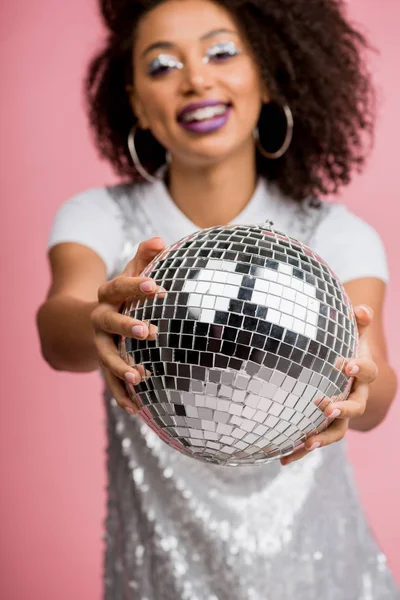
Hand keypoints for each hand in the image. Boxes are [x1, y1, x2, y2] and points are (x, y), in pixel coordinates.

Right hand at [91, 237, 165, 415]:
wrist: (93, 319)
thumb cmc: (123, 295)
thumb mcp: (131, 274)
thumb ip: (144, 257)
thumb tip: (160, 240)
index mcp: (107, 295)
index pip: (119, 286)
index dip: (136, 286)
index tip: (158, 287)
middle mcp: (99, 319)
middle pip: (108, 322)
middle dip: (125, 326)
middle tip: (148, 331)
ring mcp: (100, 343)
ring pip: (105, 356)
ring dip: (120, 367)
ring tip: (140, 377)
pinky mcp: (104, 364)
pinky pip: (110, 383)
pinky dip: (122, 396)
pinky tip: (137, 409)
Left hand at [280, 304, 377, 465]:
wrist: (347, 375)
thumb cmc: (347, 351)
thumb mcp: (354, 335)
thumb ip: (359, 322)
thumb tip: (361, 309)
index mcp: (361, 376)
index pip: (367, 373)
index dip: (359, 368)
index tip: (345, 364)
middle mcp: (354, 398)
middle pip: (355, 407)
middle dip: (342, 408)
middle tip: (327, 406)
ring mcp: (340, 415)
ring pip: (337, 430)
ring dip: (322, 437)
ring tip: (306, 442)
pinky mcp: (324, 426)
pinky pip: (315, 440)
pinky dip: (300, 451)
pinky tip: (282, 459)